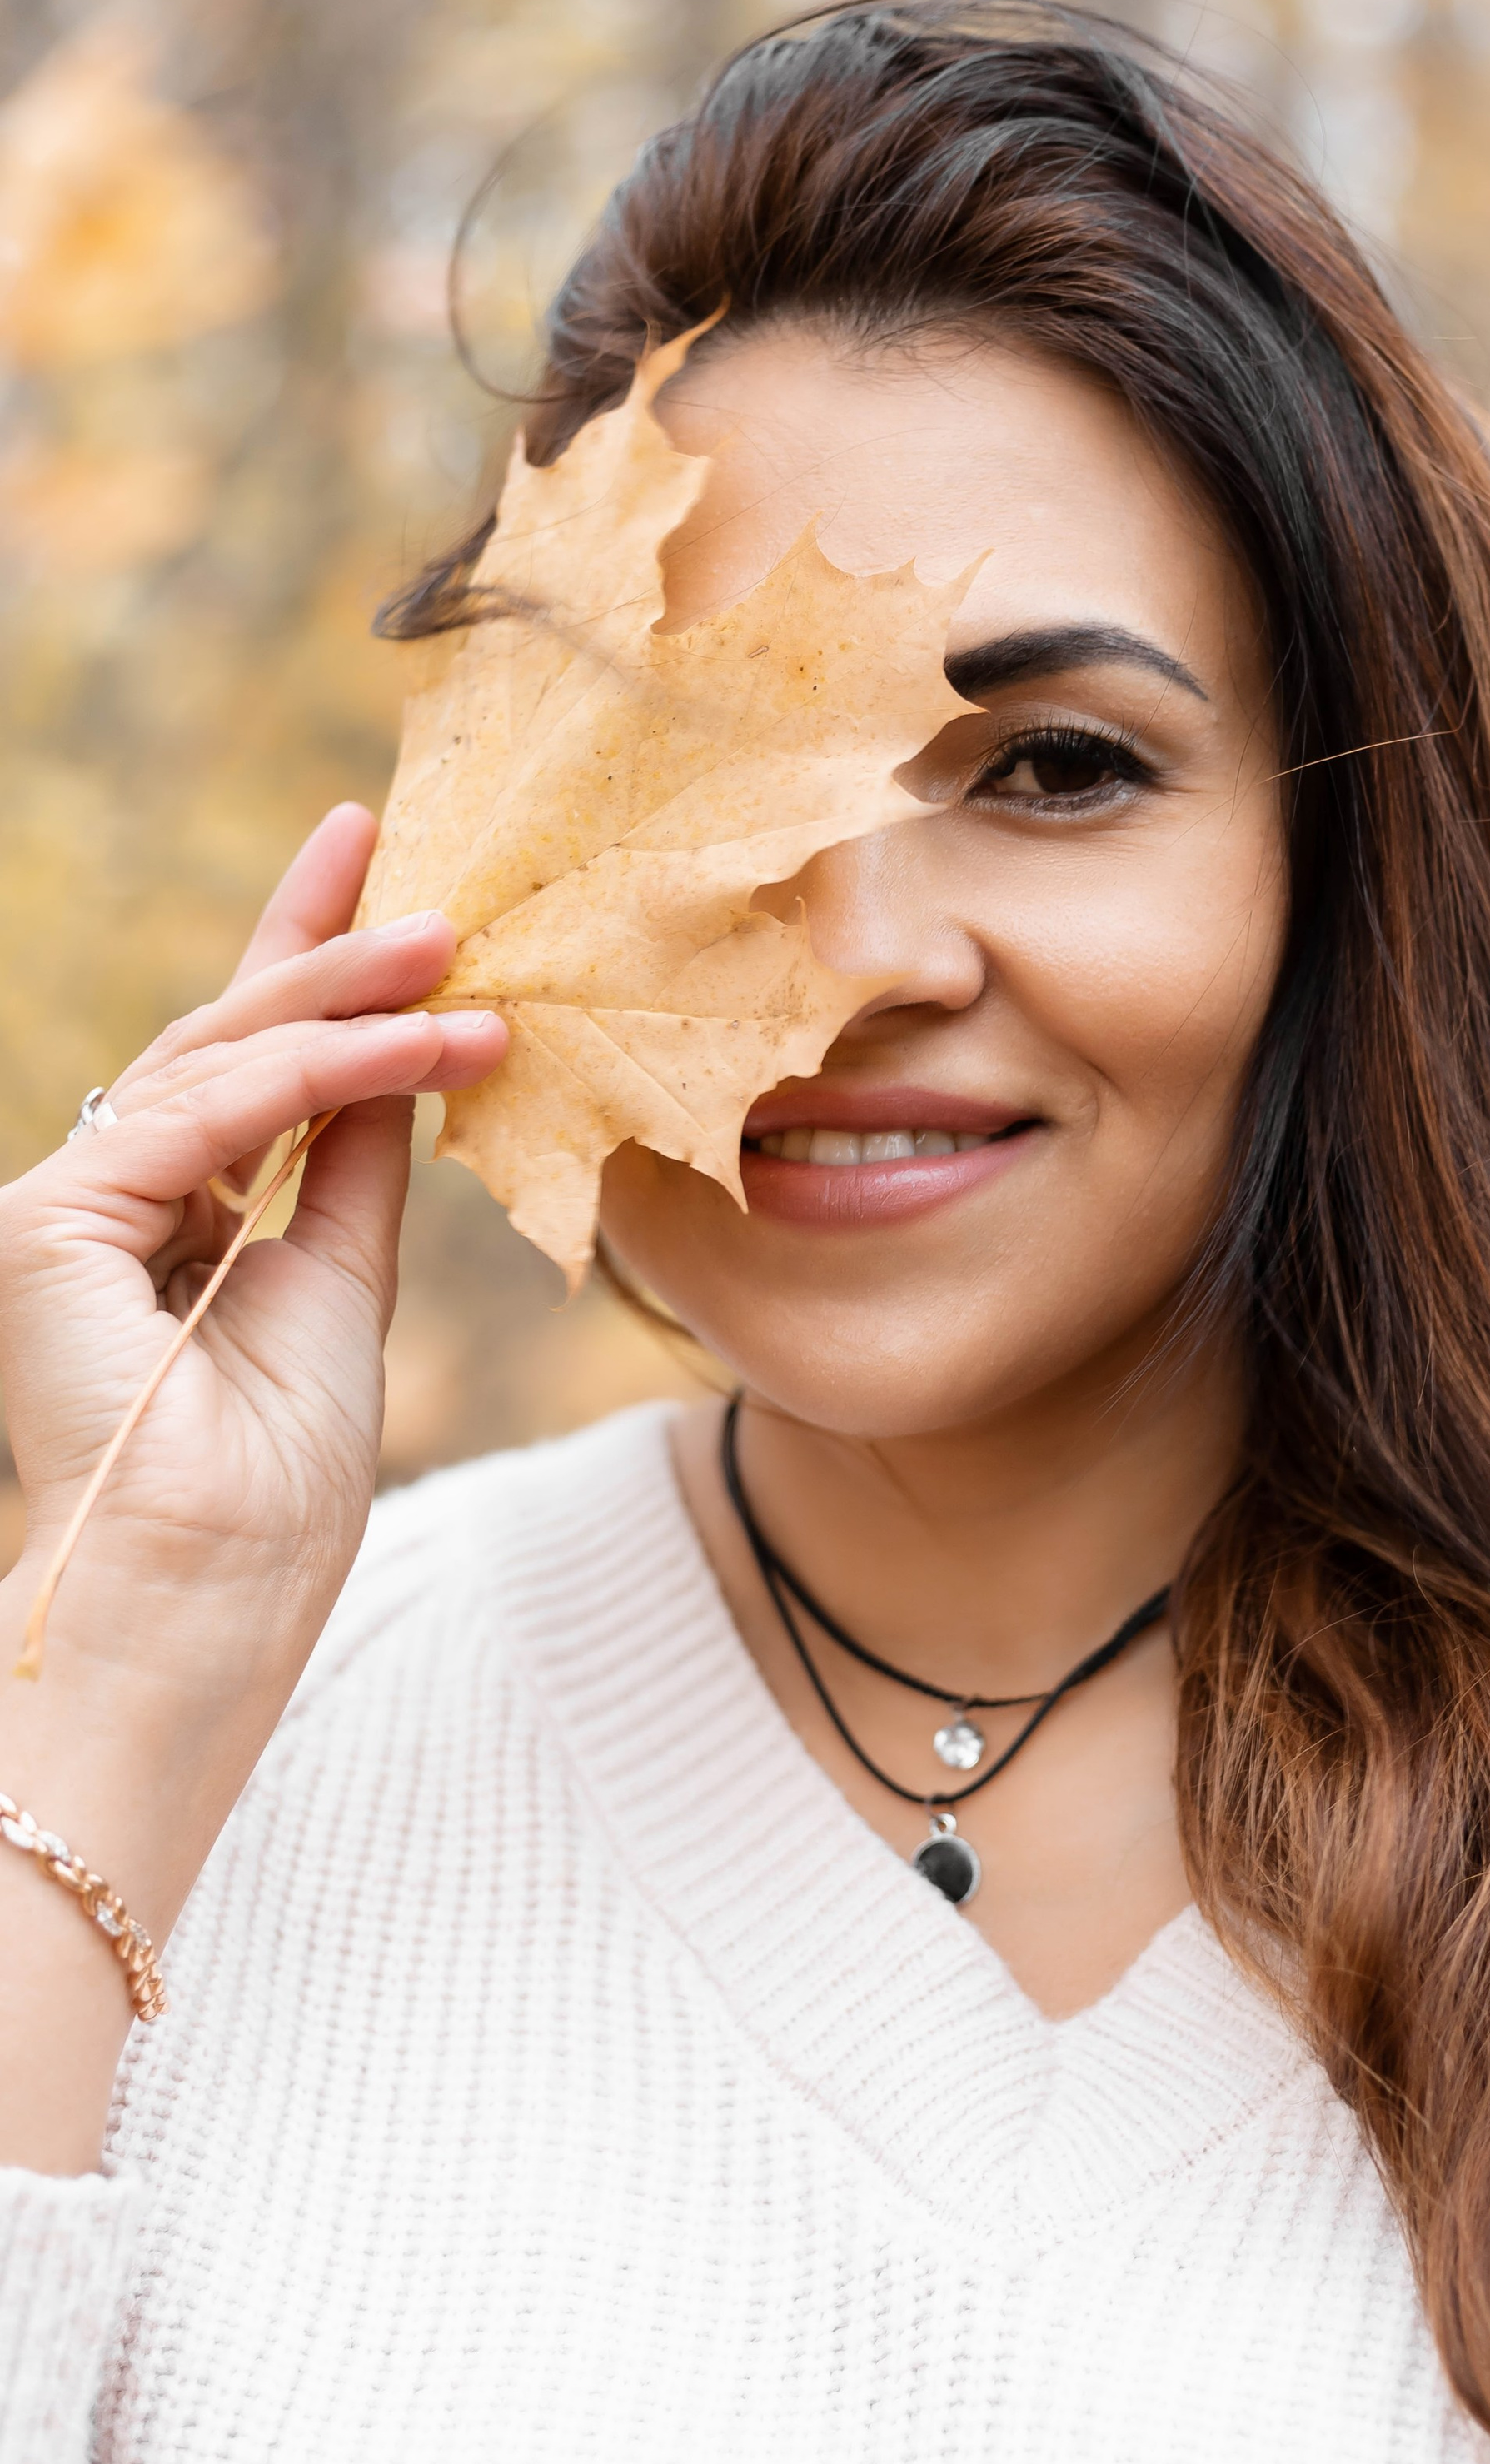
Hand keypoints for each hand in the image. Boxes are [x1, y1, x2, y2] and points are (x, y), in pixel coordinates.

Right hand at [0, 806, 504, 2167]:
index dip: (305, 967)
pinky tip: (428, 1042)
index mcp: (160, 1225)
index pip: (240, 1071)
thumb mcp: (343, 1283)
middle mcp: (99, 1206)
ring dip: (349, 996)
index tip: (376, 869)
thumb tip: (417, 1058)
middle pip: (218, 1040)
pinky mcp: (51, 1223)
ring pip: (216, 1060)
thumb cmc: (275, 1495)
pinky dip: (326, 1071)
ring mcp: (63, 1211)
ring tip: (464, 949)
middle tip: (413, 855)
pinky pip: (210, 1112)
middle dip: (319, 942)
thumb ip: (358, 1165)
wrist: (210, 1608)